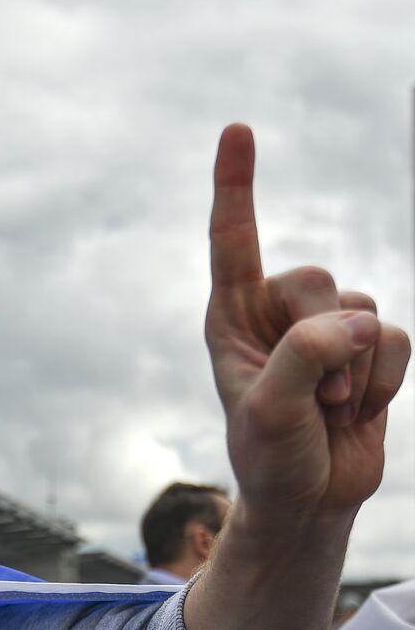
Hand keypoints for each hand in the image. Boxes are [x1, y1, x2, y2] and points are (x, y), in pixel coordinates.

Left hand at [206, 124, 408, 524]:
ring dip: (356, 370)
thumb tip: (356, 322)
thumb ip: (305, 357)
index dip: (236, 185)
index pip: (232, 240)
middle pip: (321, 280)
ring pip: (364, 309)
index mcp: (231, 316)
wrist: (307, 501)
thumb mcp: (271, 411)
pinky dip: (385, 380)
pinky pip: (397, 337)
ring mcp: (325, 330)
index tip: (236, 128)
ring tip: (329, 409)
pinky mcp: (367, 350)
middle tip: (315, 395)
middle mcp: (276, 313)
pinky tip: (358, 411)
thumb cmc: (269, 457)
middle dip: (327, 338)